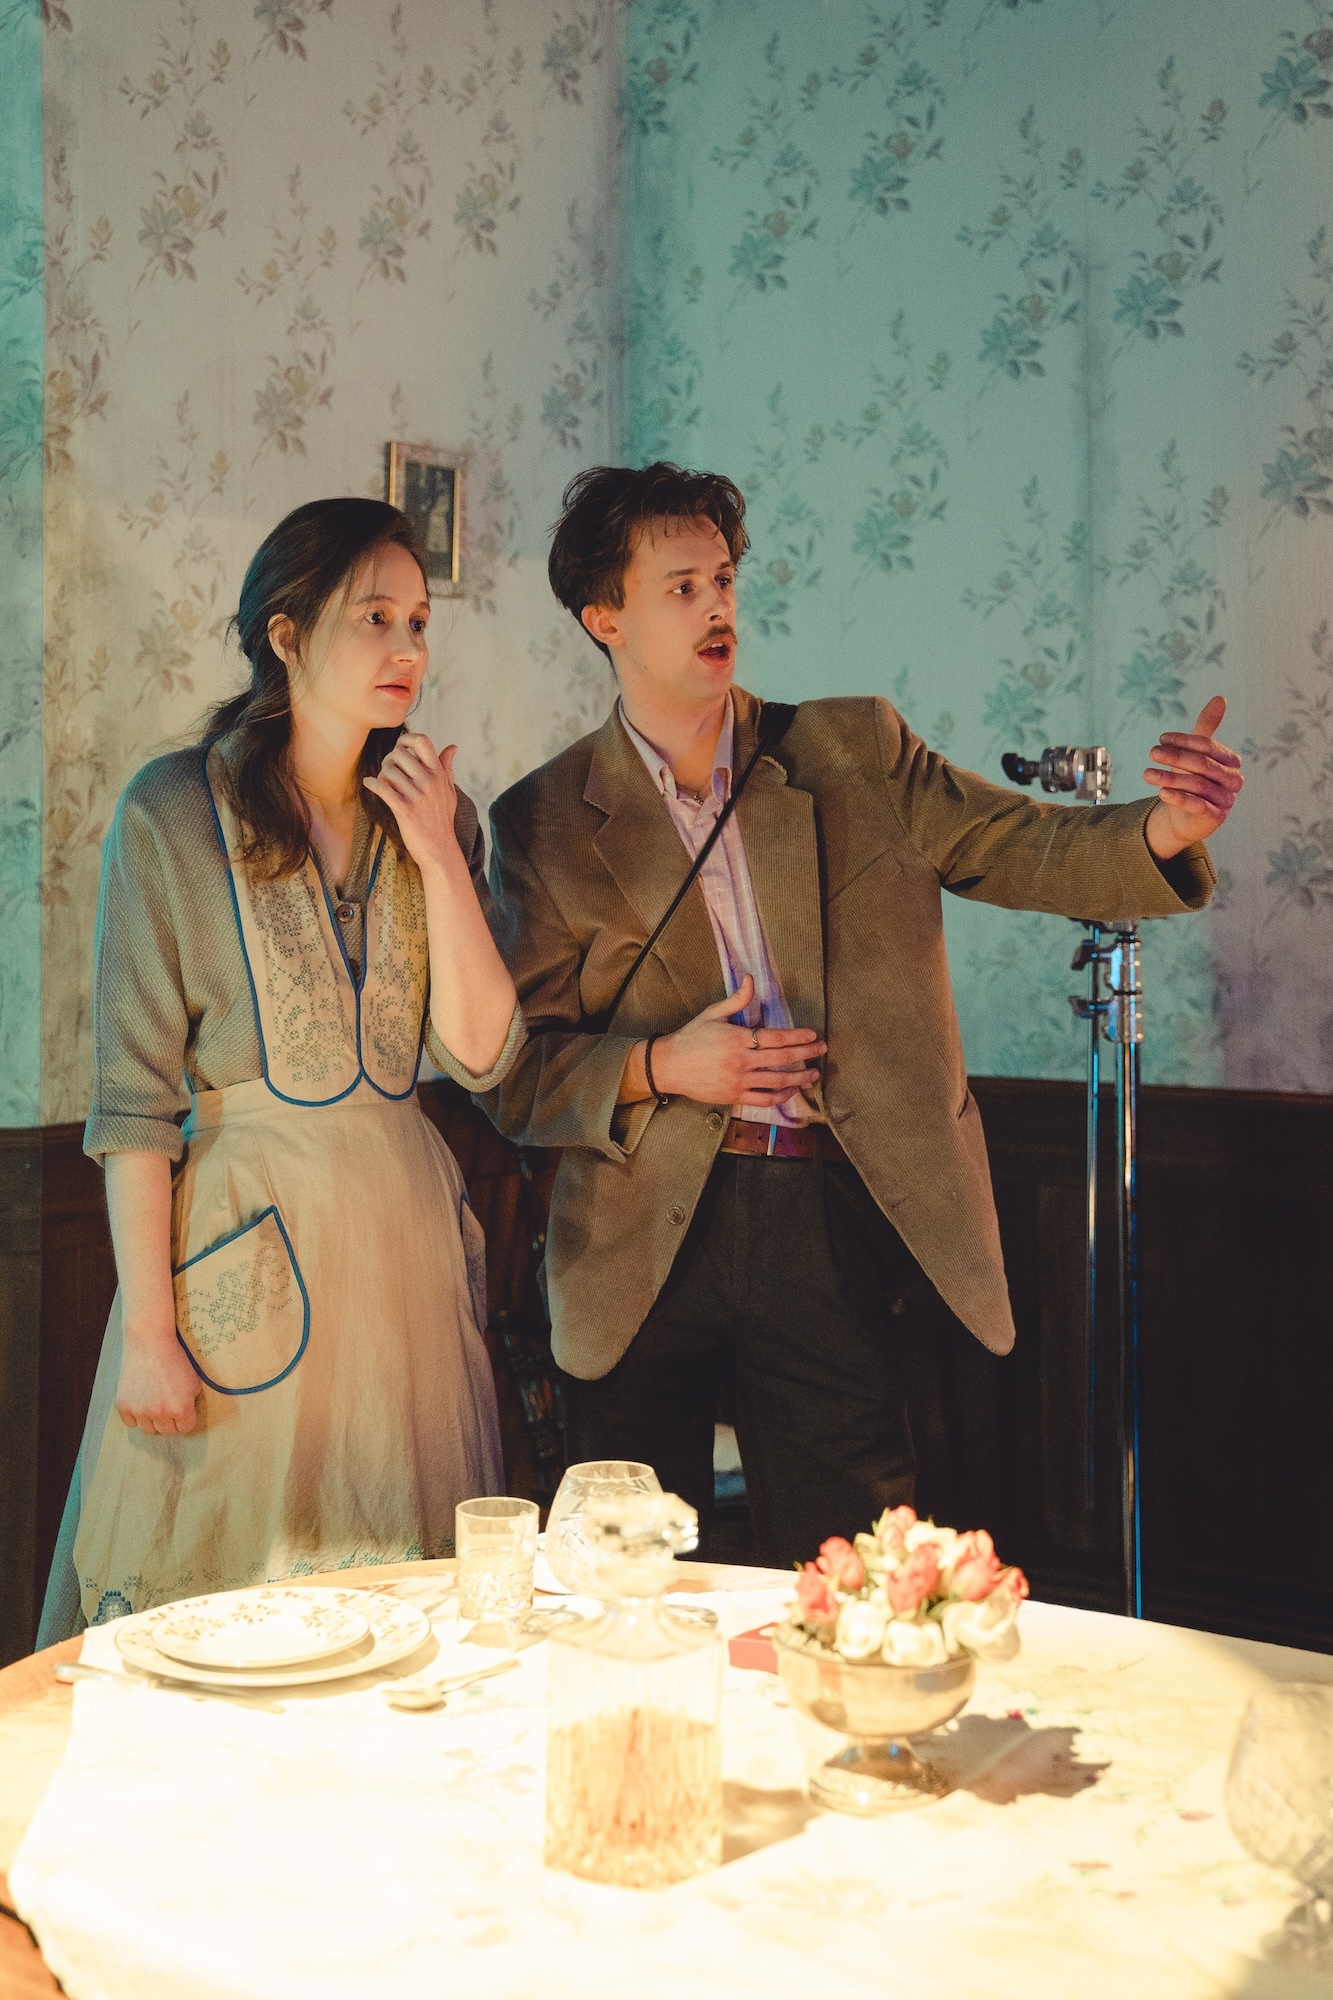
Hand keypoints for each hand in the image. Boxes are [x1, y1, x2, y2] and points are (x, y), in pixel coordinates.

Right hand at [116, 1324, 201, 1435]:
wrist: (150, 1342)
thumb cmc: (175, 1359)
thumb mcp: (194, 1382)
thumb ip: (192, 1403)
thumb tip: (187, 1418)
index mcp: (181, 1409)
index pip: (185, 1428)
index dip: (185, 1417)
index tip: (181, 1406)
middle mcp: (161, 1414)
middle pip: (167, 1432)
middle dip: (170, 1420)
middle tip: (167, 1404)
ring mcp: (140, 1411)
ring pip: (148, 1430)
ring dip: (152, 1421)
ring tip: (154, 1404)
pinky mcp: (124, 1406)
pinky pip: (130, 1423)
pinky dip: (135, 1416)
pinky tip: (140, 1402)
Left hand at [363, 733, 462, 877]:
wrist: (439, 850)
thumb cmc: (442, 820)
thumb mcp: (449, 791)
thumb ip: (447, 767)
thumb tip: (452, 747)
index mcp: (439, 774)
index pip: (422, 741)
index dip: (407, 738)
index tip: (401, 746)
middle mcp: (429, 781)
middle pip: (399, 753)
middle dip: (389, 759)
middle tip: (388, 769)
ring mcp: (417, 795)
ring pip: (388, 770)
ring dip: (381, 774)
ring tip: (384, 783)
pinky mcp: (404, 809)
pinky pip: (382, 788)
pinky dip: (372, 783)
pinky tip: (369, 784)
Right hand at [652, 974, 825, 1107]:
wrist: (670, 1066)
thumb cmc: (692, 1037)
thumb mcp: (713, 1014)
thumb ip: (737, 999)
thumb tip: (750, 978)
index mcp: (738, 1038)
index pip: (776, 1037)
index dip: (798, 1036)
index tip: (813, 1036)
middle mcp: (741, 1060)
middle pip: (783, 1058)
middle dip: (807, 1054)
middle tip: (822, 1050)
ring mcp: (739, 1080)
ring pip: (778, 1081)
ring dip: (800, 1078)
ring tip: (814, 1074)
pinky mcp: (734, 1096)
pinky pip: (764, 1099)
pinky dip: (782, 1096)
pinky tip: (792, 1091)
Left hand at [1143, 695, 1243, 858]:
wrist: (1185, 817)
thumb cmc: (1191, 779)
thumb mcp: (1194, 753)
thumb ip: (1206, 728)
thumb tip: (1220, 697)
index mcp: (1231, 761)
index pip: (1208, 746)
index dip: (1185, 740)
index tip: (1161, 738)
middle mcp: (1233, 780)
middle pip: (1203, 764)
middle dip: (1175, 757)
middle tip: (1151, 752)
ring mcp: (1226, 800)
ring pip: (1198, 785)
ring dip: (1169, 778)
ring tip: (1147, 773)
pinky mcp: (1216, 818)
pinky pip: (1198, 806)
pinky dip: (1179, 798)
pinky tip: (1161, 793)